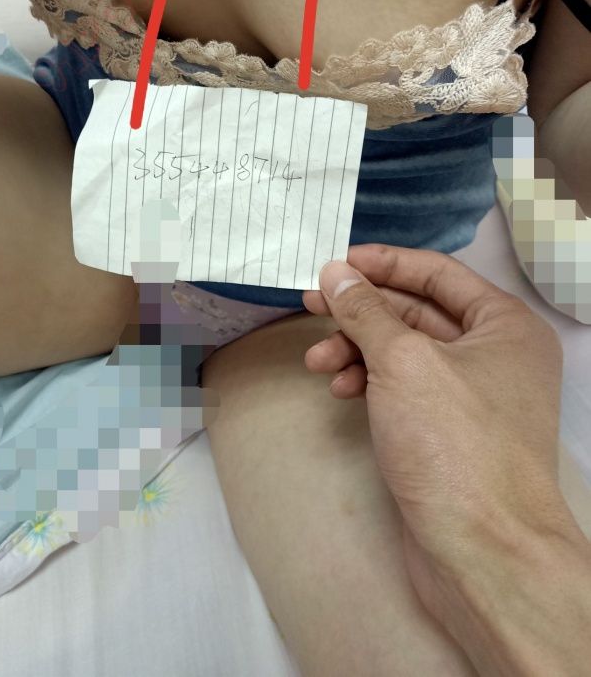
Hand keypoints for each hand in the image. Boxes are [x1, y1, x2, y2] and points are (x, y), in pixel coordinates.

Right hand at [302, 245, 577, 596]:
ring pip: (404, 352)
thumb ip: (365, 311)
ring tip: (318, 361)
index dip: (384, 263)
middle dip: (361, 310)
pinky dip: (369, 382)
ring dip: (357, 349)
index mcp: (504, 325)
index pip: (437, 274)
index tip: (335, 262)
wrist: (483, 553)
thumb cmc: (454, 443)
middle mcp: (494, 354)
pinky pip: (403, 388)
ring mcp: (471, 395)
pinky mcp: (446, 431)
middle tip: (311, 304)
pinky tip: (341, 390)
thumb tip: (335, 272)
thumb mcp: (403, 362)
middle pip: (417, 312)